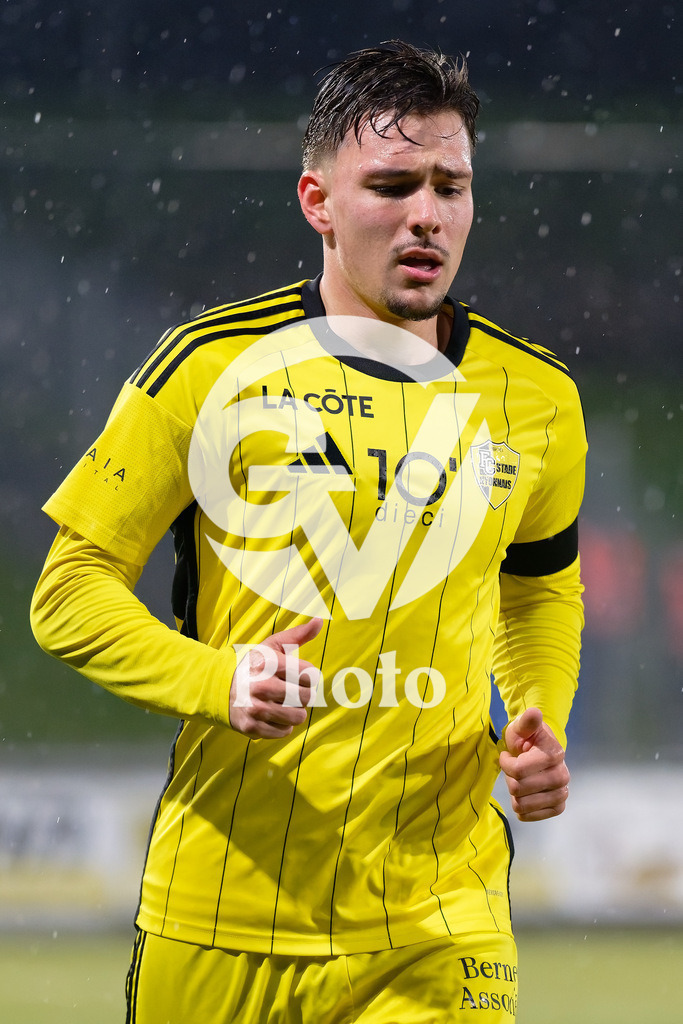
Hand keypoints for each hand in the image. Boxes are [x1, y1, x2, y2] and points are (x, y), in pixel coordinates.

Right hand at [229, 618, 322, 738]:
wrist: (221, 688)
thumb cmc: (254, 666)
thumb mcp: (272, 646)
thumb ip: (298, 634)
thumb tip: (320, 620)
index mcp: (268, 663)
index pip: (310, 674)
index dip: (309, 676)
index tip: (299, 676)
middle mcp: (261, 686)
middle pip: (307, 697)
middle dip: (304, 695)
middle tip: (292, 691)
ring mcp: (255, 708)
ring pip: (298, 717)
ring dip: (295, 711)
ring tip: (284, 703)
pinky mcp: (252, 727)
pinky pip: (285, 731)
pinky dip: (283, 725)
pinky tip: (273, 714)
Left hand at [499, 707, 569, 821]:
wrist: (540, 752)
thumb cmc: (527, 739)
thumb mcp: (522, 727)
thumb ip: (526, 722)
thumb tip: (534, 713)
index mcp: (554, 754)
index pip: (518, 771)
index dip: (506, 763)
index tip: (508, 755)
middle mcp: (562, 776)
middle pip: (518, 789)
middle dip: (509, 778)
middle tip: (514, 769)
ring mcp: (561, 794)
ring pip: (521, 805)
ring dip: (514, 793)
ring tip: (520, 780)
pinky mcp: (558, 807)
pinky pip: (528, 816)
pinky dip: (521, 807)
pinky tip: (524, 794)